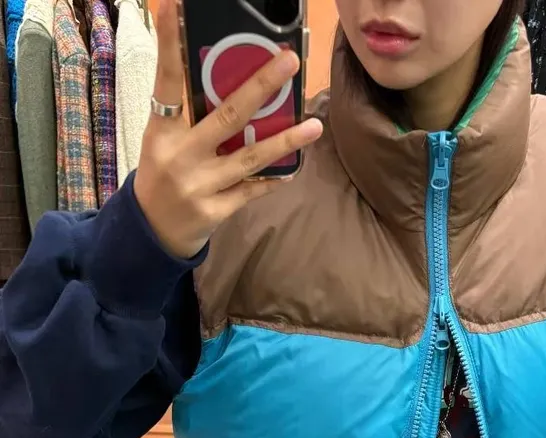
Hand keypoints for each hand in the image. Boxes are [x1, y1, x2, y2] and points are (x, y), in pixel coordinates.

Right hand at [134, 0, 322, 259]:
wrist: (153, 231)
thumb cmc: (163, 172)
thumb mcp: (163, 139)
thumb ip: (188, 113)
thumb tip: (227, 75)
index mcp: (161, 130)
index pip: (167, 80)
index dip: (169, 44)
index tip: (174, 6)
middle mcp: (180, 156)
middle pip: (227, 116)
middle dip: (261, 87)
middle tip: (289, 62)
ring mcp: (200, 185)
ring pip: (250, 157)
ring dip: (286, 140)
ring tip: (315, 126)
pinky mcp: (216, 211)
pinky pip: (252, 189)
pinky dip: (273, 178)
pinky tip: (295, 168)